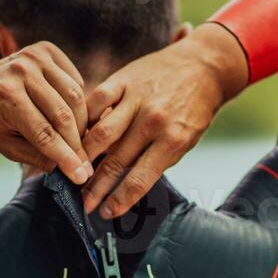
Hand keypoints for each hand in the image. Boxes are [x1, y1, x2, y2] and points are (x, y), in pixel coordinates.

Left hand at [0, 42, 93, 184]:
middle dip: (77, 143)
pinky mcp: (47, 50)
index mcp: (6, 97)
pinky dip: (79, 102)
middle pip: (62, 114)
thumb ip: (34, 156)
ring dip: (82, 123)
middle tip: (85, 163)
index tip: (80, 175)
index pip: (43, 133)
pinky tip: (74, 116)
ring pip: (74, 95)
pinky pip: (74, 80)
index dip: (65, 157)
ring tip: (80, 141)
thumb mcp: (3, 144)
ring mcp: (35, 57)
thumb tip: (65, 168)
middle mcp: (22, 72)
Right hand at [81, 23, 247, 217]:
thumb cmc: (194, 109)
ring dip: (83, 158)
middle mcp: (154, 121)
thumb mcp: (187, 139)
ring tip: (72, 173)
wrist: (204, 65)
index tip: (106, 213)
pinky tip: (76, 136)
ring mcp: (137, 99)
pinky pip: (96, 102)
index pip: (139, 180)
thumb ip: (159, 159)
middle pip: (115, 162)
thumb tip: (126, 185)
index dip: (119, 200)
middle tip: (83, 202)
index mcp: (173, 140)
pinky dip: (84, 120)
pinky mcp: (124, 79)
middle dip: (96, 187)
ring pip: (100, 134)